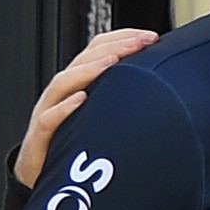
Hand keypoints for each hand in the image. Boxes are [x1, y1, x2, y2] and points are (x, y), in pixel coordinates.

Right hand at [16, 27, 155, 191]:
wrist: (41, 173)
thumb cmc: (75, 142)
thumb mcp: (104, 117)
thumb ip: (125, 101)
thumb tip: (168, 91)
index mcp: (80, 84)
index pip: (97, 51)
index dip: (121, 40)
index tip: (151, 37)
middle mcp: (63, 93)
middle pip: (82, 61)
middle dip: (112, 48)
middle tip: (139, 42)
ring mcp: (49, 111)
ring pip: (63, 84)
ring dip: (88, 70)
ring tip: (112, 61)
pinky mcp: (41, 135)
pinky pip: (49, 118)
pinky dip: (65, 107)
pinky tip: (82, 99)